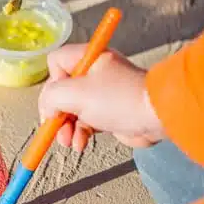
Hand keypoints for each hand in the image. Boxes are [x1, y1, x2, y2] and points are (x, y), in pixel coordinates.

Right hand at [38, 44, 164, 151]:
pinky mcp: (107, 114)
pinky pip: (84, 124)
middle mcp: (93, 73)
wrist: (155, 117)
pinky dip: (79, 135)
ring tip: (68, 141)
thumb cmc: (118, 99)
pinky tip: (80, 145)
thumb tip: (48, 109)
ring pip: (70, 111)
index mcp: (88, 59)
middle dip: (56, 113)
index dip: (51, 81)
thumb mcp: (75, 93)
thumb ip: (51, 97)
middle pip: (60, 91)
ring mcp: (101, 95)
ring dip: (66, 129)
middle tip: (56, 126)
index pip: (56, 62)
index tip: (56, 100)